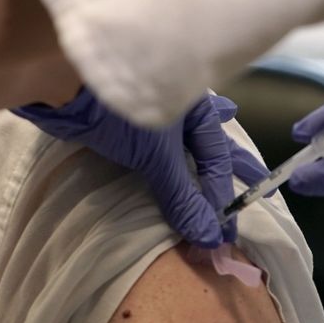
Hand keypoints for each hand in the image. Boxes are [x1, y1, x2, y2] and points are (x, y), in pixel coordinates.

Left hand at [14, 87, 269, 247]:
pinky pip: (159, 143)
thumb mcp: (158, 157)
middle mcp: (181, 105)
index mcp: (197, 107)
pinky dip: (169, 151)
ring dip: (200, 154)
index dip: (222, 195)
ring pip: (186, 137)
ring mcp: (154, 111)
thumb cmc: (122, 115)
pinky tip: (171, 150)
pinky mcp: (127, 122)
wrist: (65, 85)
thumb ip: (182, 196)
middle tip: (258, 180)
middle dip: (231, 163)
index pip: (217, 158)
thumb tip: (209, 238)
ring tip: (221, 156)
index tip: (224, 231)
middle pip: (210, 142)